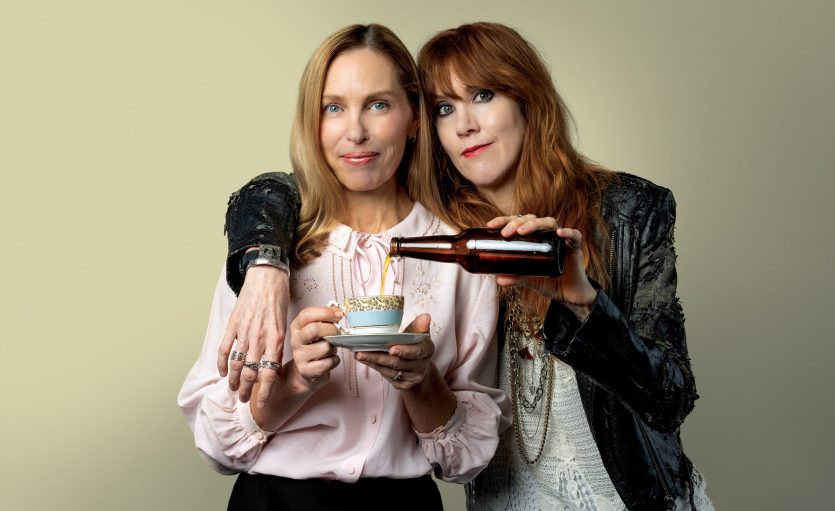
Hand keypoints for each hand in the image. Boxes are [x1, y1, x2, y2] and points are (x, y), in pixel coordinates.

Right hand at [217, 264, 288, 405]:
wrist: (267, 276)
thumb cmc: (279, 300)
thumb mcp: (286, 323)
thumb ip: (278, 345)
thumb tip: (275, 367)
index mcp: (277, 338)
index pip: (270, 371)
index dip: (266, 390)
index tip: (264, 403)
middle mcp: (260, 337)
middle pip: (250, 371)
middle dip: (247, 390)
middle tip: (245, 400)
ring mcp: (245, 331)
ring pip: (237, 363)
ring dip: (233, 380)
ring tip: (233, 390)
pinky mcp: (233, 324)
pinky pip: (225, 348)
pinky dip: (222, 362)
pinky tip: (222, 372)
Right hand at [288, 306, 341, 390]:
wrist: (305, 371)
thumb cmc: (315, 346)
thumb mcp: (316, 329)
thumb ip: (325, 319)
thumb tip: (338, 311)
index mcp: (297, 326)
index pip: (307, 314)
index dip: (326, 312)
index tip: (339, 315)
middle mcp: (295, 340)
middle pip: (314, 329)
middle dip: (332, 330)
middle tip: (338, 332)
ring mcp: (299, 356)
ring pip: (325, 347)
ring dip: (334, 348)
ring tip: (330, 349)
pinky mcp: (306, 370)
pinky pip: (329, 362)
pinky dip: (334, 360)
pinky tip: (329, 360)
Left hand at [355, 314, 434, 390]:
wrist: (418, 365)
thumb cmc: (415, 344)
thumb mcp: (418, 334)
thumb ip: (418, 326)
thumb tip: (425, 316)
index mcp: (427, 350)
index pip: (417, 351)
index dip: (404, 350)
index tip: (391, 349)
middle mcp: (422, 366)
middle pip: (399, 362)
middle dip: (380, 357)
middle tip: (363, 352)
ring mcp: (413, 377)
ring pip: (391, 371)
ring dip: (373, 362)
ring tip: (359, 355)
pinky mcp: (404, 385)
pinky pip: (387, 376)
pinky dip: (375, 367)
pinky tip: (365, 360)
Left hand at [487, 215, 597, 315]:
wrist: (569, 294)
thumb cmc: (548, 281)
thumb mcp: (529, 280)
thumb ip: (516, 278)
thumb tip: (498, 279)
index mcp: (533, 238)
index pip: (518, 223)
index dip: (504, 220)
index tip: (491, 225)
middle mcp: (546, 234)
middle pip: (531, 219)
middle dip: (517, 223)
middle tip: (506, 233)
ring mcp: (560, 239)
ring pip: (549, 222)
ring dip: (535, 224)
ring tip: (522, 231)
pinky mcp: (575, 247)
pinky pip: (575, 235)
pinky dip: (568, 232)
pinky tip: (559, 232)